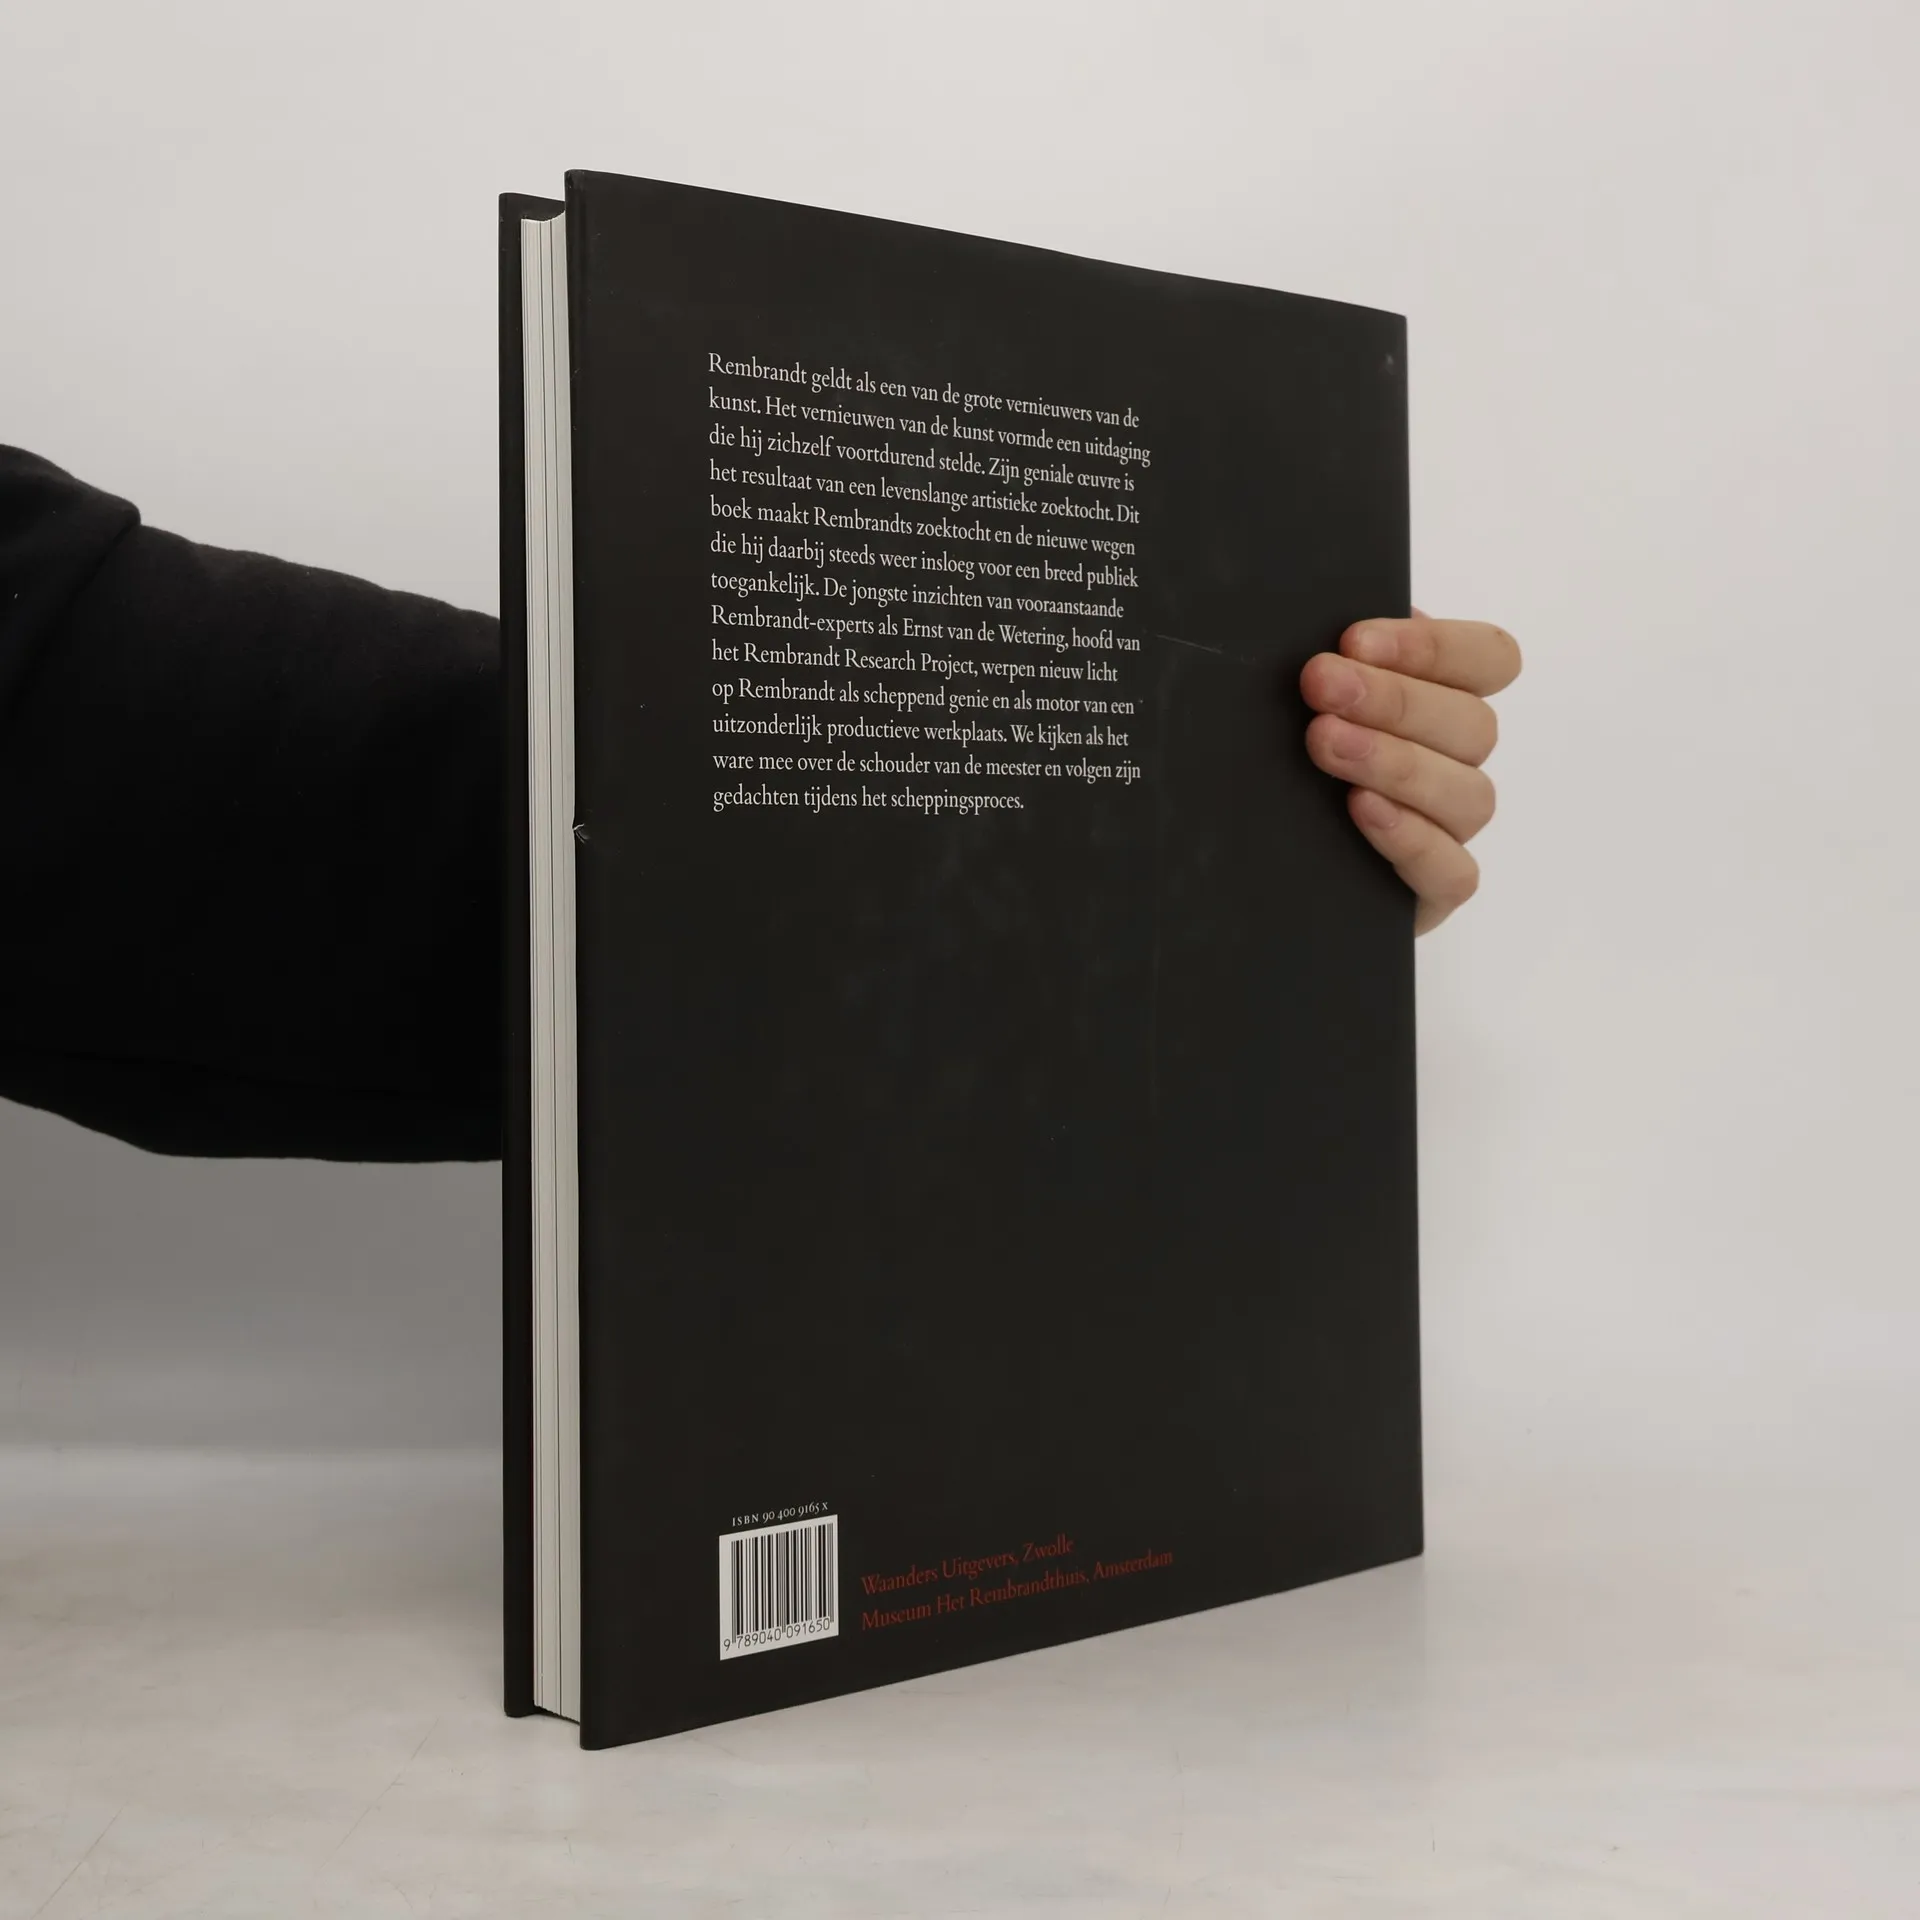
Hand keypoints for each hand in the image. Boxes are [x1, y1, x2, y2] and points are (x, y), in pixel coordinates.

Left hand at [1300, 614, 1521, 933]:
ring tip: (1325, 744)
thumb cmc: (1272, 763)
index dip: (1435, 646)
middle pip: (1472, 724)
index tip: (1354, 639)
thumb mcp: (1290, 700)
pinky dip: (1412, 837)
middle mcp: (1456, 761)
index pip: (1489, 658)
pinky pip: (1453, 871)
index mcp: (1442, 698)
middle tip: (1320, 684)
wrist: (1238, 867)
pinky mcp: (1432, 894)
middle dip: (1394, 699)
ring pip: (1468, 793)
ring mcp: (1449, 830)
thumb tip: (1321, 620)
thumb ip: (1330, 660)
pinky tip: (1362, 810)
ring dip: (1397, 761)